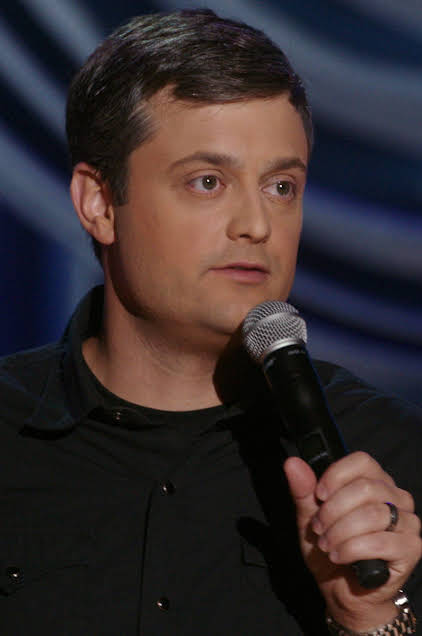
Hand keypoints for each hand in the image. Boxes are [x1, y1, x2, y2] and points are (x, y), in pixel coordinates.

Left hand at [284, 451, 421, 631]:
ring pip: (371, 514)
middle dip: (333, 510)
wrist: (343, 591)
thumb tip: (293, 464)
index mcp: (375, 482)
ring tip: (326, 545)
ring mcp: (407, 522)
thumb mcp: (310, 517)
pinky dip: (351, 549)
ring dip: (340, 532)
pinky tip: (339, 556)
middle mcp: (396, 498)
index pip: (362, 461)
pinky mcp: (411, 548)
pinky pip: (379, 542)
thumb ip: (304, 490)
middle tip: (319, 528)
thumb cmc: (330, 550)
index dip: (336, 477)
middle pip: (365, 487)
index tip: (318, 496)